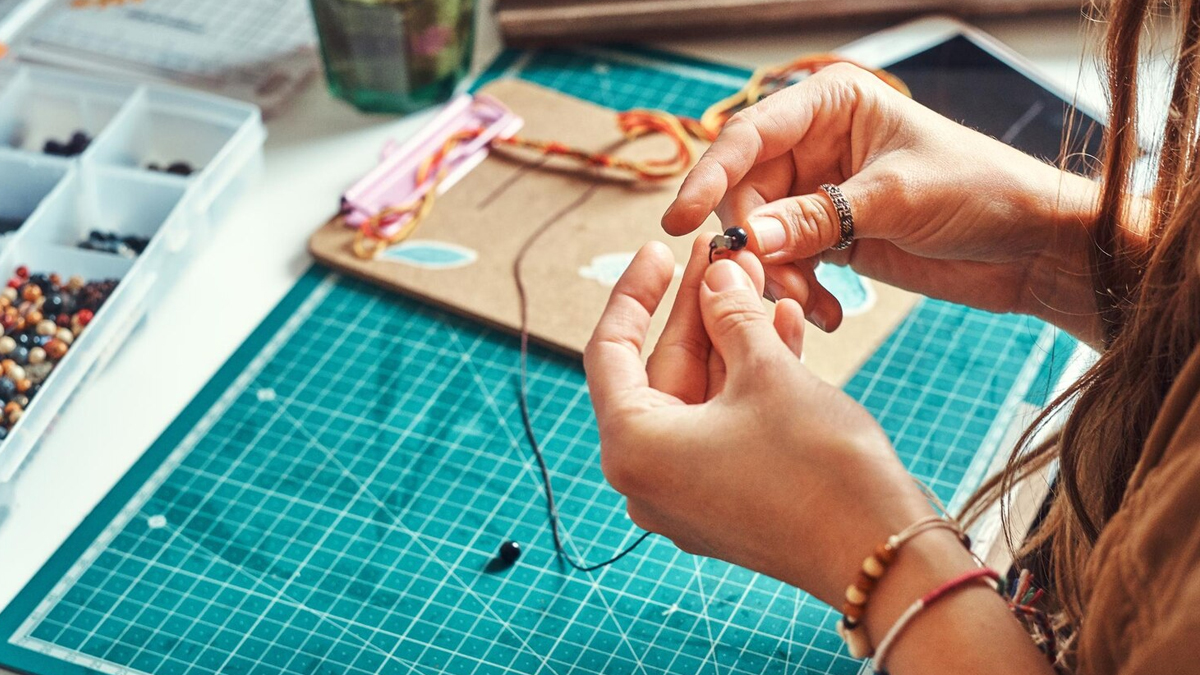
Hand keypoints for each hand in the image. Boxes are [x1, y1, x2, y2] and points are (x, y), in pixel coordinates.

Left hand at [584, 238, 935, 604]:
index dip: (635, 292)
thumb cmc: (818, 469)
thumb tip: (717, 274)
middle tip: (723, 254)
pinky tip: (782, 327)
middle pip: (661, 370)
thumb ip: (731, 315)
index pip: (610, 351)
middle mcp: (648, 477)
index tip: (660, 249)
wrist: (882, 553)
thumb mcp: (767, 373)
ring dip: (730, 337)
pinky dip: (747, 379)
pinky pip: (724, 424)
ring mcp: (687, 493)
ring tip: (759, 281)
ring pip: (699, 394)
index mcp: (633, 447)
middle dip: (697, 309)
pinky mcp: (726, 499)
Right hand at [663, 63, 1100, 343]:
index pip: (749, 136)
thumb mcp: (896, 198)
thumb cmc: (982, 191)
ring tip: (809, 306)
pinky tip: (829, 314)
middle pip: (745, 192)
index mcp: (832, 104)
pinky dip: (797, 292)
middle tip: (761, 282)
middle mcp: (818, 144)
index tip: (680, 219)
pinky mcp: (832, 236)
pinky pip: (788, 265)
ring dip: (776, 276)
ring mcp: (821, 193)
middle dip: (750, 241)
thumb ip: (818, 217)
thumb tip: (747, 238)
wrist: (1034, 247)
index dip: (710, 177)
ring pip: (762, 235)